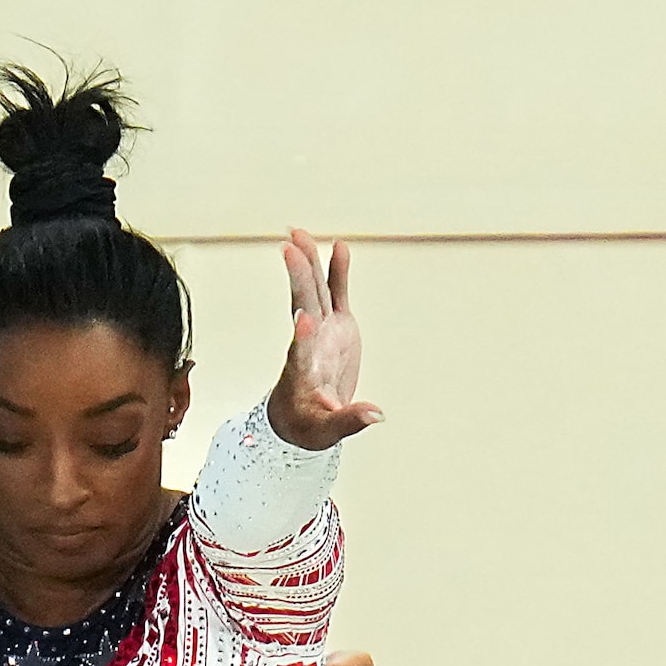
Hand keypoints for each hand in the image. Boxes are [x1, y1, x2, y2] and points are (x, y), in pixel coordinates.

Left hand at [265, 227, 382, 449]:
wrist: (302, 415)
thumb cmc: (308, 426)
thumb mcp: (326, 431)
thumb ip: (349, 421)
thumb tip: (376, 415)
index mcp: (303, 373)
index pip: (301, 352)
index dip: (302, 337)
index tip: (303, 318)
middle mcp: (308, 345)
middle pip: (304, 308)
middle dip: (298, 280)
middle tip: (289, 250)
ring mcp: (322, 332)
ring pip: (314, 293)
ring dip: (307, 264)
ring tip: (298, 234)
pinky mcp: (336, 326)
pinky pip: (336, 294)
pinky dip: (336, 272)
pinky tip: (338, 247)